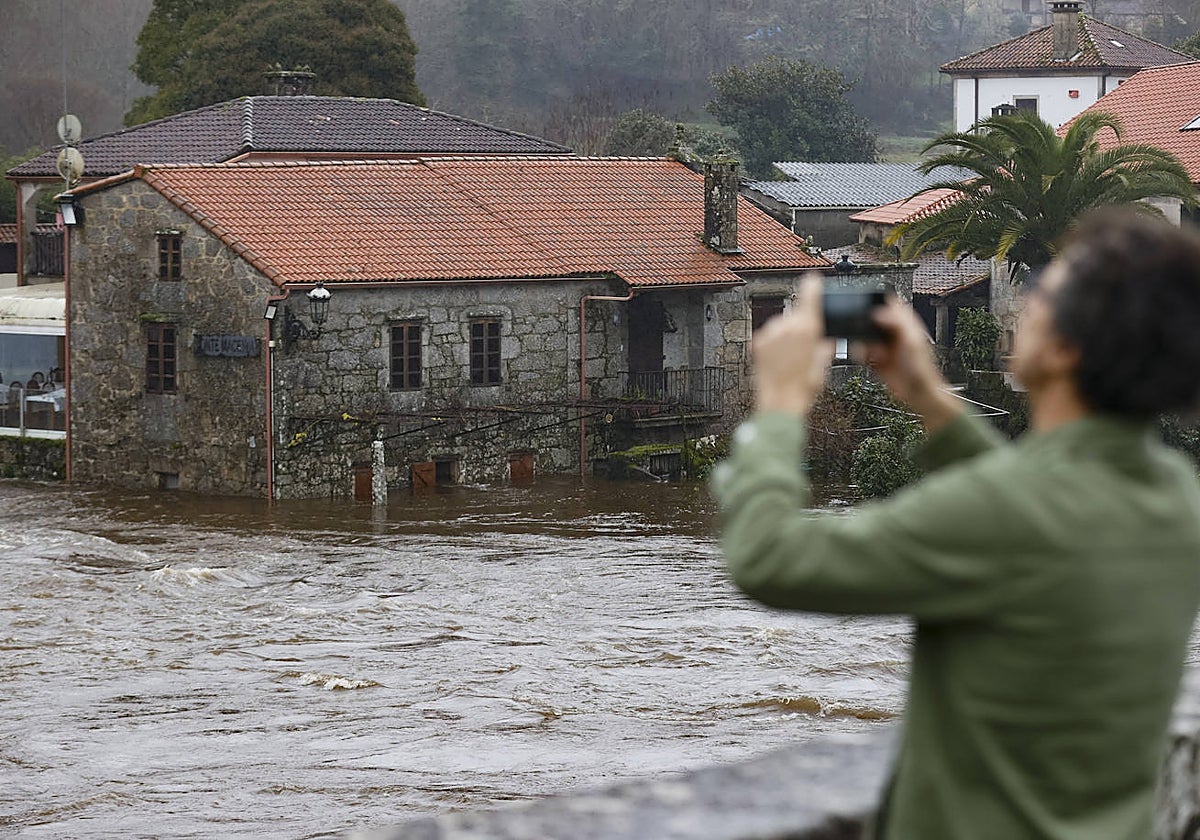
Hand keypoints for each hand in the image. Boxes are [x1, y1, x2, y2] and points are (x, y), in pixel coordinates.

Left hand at [752, 274, 834, 416]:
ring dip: (787, 335)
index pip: (810, 294)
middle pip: (796, 314)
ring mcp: (770, 332)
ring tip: (791, 359)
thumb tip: (827, 338)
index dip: (812, 285)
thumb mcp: (824, 365)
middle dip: (801, 326)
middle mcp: (787, 325)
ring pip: (782, 325)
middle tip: (805, 349)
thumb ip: (826, 345)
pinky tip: (779, 360)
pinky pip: (770, 335)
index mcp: (807, 327)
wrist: (779, 403)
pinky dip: (775, 342)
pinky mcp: (758, 341)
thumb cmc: (803, 387)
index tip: (813, 279)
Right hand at [864, 299, 961, 431]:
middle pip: (872, 319)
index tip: (871, 312)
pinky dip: (860, 354)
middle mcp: (894, 332)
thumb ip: (897, 323)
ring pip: (864, 335)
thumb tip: (878, 312)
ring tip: (872, 351)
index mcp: (906, 323)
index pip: (890, 304)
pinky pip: (861, 351)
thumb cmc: (921, 369)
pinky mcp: (876, 358)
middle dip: (866, 325)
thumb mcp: (911, 341)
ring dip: (863, 342)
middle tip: (868, 334)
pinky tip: (867, 358)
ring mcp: (884, 345)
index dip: (878, 304)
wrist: (916, 393)